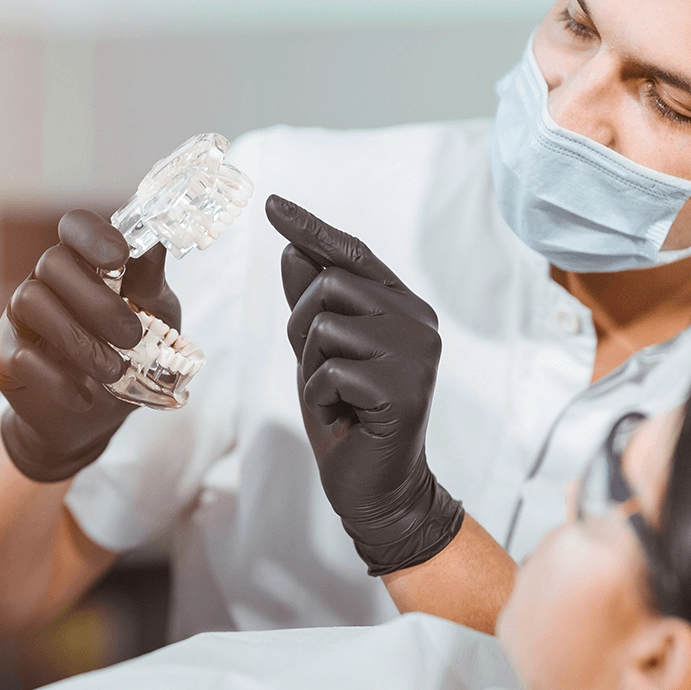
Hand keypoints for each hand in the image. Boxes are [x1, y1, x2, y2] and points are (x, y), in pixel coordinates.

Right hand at [0, 210, 181, 482]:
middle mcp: (45, 282)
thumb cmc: (131, 355)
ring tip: (114, 372)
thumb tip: (155, 246)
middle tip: (132, 338)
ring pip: (30, 302)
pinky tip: (86, 396)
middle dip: (98, 302)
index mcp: (85, 266)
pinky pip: (22, 357)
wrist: (98, 417)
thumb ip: (151, 287)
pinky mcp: (3, 356)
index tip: (120, 258)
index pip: (75, 226)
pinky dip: (60, 381)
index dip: (93, 234)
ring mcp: (18, 318)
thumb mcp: (156, 320)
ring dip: (80, 342)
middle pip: (52, 262)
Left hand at [265, 194, 463, 575]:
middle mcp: (419, 322)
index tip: (272, 202)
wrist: (376, 487)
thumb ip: (311, 307)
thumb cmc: (347, 419)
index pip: (353, 255)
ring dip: (311, 367)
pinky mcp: (405, 390)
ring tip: (338, 398)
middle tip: (322, 374)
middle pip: (330, 283)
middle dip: (303, 327)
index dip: (311, 228)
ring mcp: (417, 355)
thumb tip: (292, 251)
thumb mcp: (320, 355)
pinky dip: (320, 396)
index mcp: (403, 308)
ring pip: (326, 325)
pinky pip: (330, 370)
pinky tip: (345, 418)